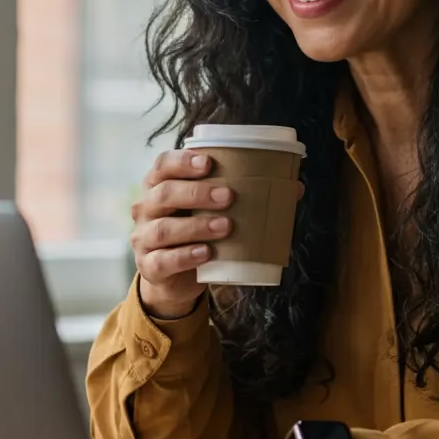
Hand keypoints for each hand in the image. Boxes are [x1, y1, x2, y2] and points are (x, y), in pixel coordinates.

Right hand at [131, 150, 232, 318]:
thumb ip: (247, 196)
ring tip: (226, 226)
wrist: (175, 276)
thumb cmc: (198, 231)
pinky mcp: (148, 267)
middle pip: (164, 193)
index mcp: (159, 185)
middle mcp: (145, 208)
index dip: (182, 161)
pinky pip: (162, 260)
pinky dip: (185, 256)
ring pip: (163, 228)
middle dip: (197, 192)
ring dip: (195, 226)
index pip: (163, 165)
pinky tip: (206, 253)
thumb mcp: (215, 210)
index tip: (209, 162)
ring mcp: (143, 238)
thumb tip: (295, 188)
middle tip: (229, 196)